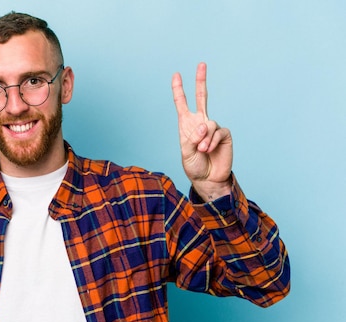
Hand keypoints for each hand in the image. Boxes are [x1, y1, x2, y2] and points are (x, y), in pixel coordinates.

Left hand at [172, 62, 232, 200]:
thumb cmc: (194, 166)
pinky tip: (209, 149)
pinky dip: (212, 141)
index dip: (178, 90)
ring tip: (202, 149)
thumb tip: (204, 124)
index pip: (182, 103)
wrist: (208, 178)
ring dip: (204, 138)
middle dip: (201, 80)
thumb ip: (192, 138)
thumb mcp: (186, 152)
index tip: (176, 75)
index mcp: (187, 125)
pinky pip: (218, 132)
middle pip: (202, 97)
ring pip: (209, 124)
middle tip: (202, 64)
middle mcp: (200, 122)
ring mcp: (213, 127)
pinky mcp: (224, 134)